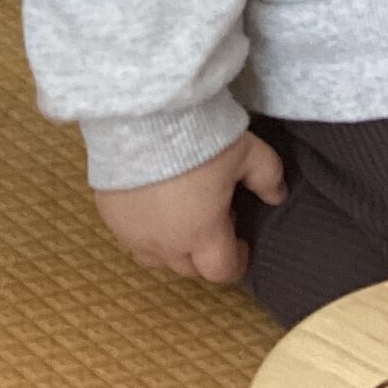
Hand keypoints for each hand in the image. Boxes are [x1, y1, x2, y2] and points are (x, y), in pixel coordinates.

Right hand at [93, 132, 286, 283]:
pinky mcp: (109, 214)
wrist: (142, 116)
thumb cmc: (199, 139)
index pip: (221, 271)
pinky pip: (130, 236)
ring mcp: (133, 232)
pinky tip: (152, 203)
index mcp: (202, 235)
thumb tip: (278, 196)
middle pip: (188, 268)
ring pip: (156, 258)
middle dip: (205, 253)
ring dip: (173, 247)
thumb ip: (267, 177)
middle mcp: (165, 244)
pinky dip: (145, 230)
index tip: (241, 244)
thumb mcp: (246, 152)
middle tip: (214, 219)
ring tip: (181, 215)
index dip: (235, 261)